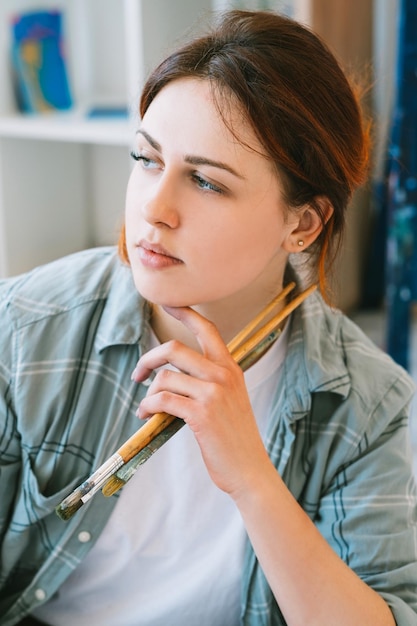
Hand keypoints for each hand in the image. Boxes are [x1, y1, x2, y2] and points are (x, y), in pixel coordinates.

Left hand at [131, 306, 271, 497]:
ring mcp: (213, 393)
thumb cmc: (234, 436)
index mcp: (230, 367)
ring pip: (164, 376)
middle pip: (174, 348)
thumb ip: (208, 380)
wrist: (249, 469)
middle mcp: (223, 374)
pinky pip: (163, 399)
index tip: (166, 304)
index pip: (207, 329)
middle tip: (138, 375)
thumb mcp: (229, 399)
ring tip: (146, 407)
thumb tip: (168, 374)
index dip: (185, 312)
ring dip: (148, 392)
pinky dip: (148, 406)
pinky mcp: (201, 414)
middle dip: (148, 359)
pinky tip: (146, 415)